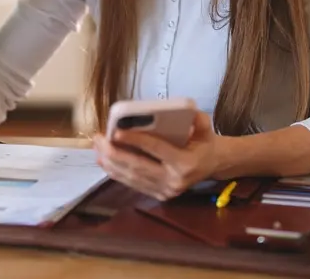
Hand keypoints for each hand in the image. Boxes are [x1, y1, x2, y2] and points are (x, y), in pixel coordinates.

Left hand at [93, 110, 223, 200]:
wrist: (212, 165)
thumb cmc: (204, 143)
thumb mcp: (206, 128)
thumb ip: (199, 120)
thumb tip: (187, 113)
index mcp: (185, 163)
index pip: (155, 149)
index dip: (135, 140)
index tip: (116, 131)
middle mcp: (174, 180)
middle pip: (138, 166)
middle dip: (114, 153)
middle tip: (99, 139)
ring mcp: (165, 191)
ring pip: (132, 177)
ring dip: (111, 163)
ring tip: (97, 148)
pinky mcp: (159, 195)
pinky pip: (134, 184)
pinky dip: (117, 173)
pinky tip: (104, 162)